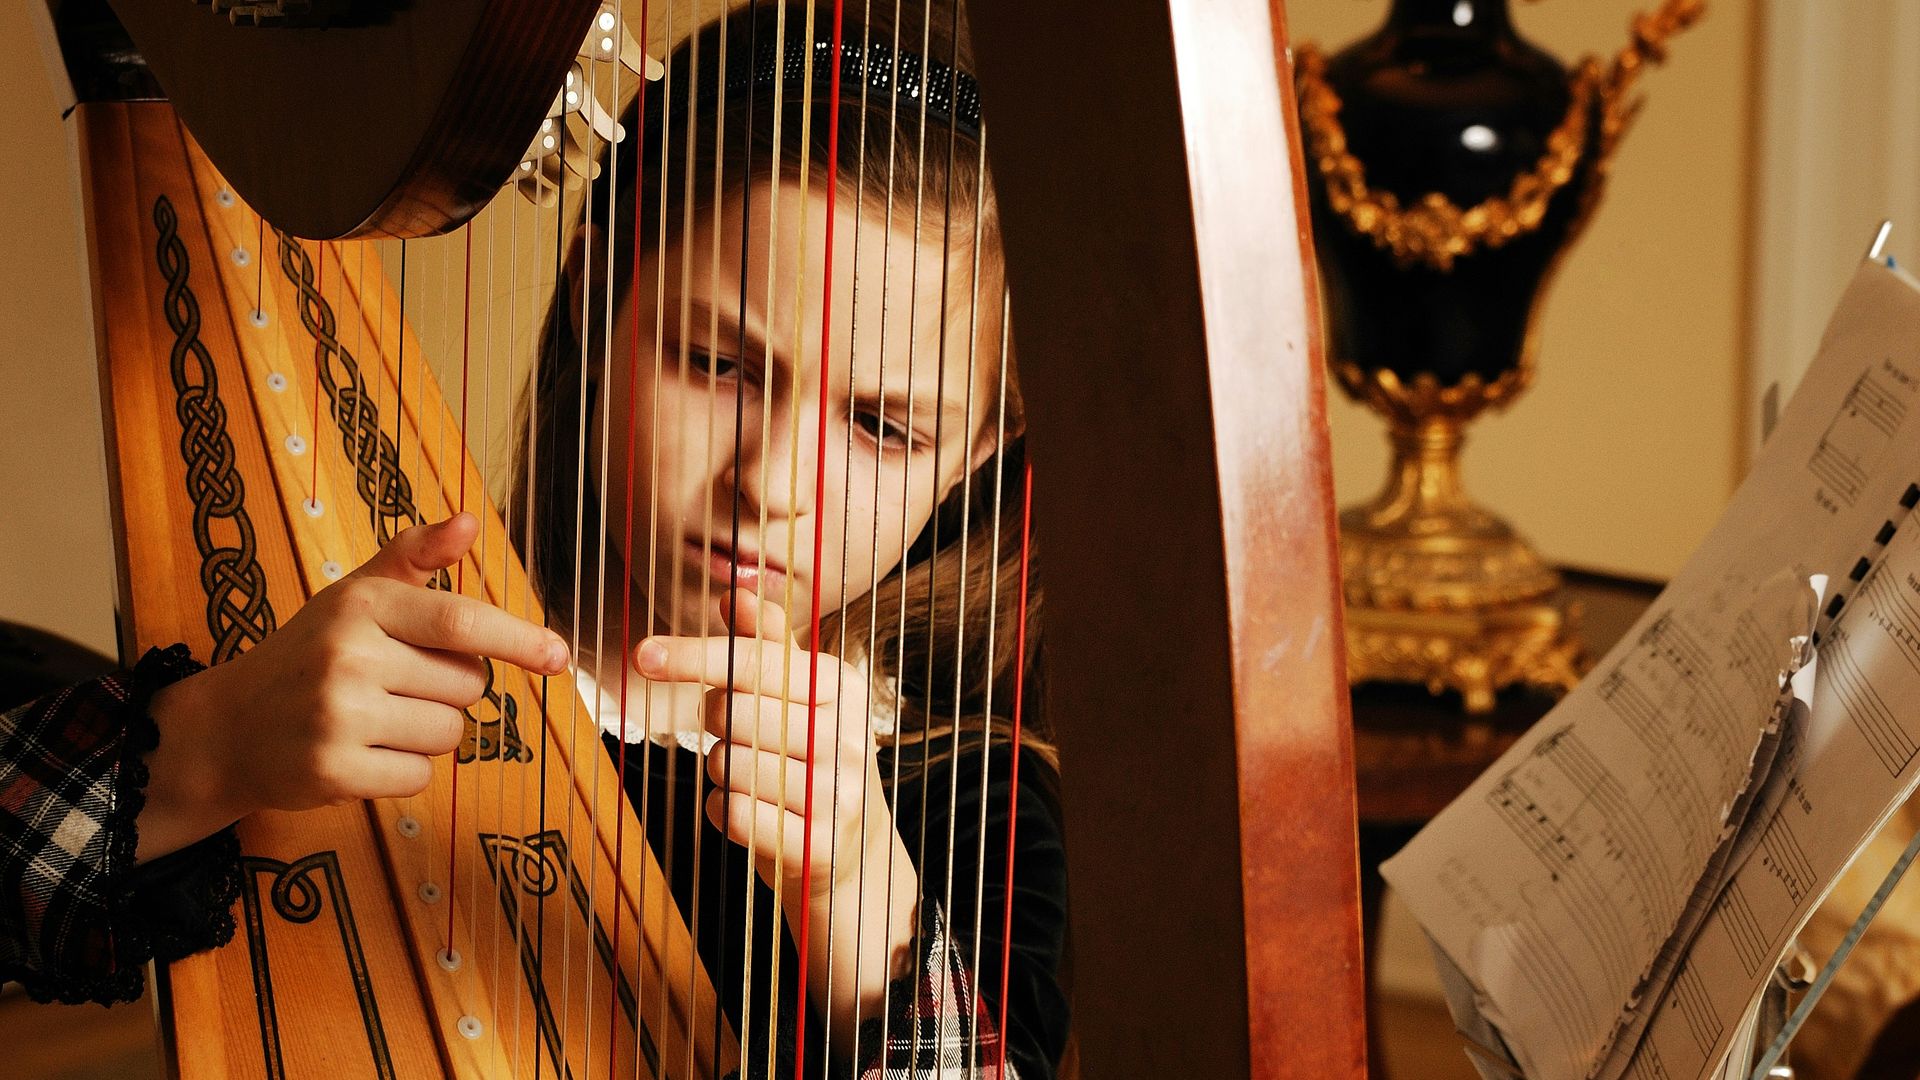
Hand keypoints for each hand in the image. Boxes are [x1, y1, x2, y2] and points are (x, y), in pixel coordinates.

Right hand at [139, 514, 569, 859]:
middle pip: (467, 685)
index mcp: (361, 605)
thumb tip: (470, 521)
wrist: (228, 728)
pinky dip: (402, 771)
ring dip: (427, 733)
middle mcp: (348, 655)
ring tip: (375, 720)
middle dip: (450, 690)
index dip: (518, 639)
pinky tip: (361, 753)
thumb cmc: (310, 654)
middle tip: (395, 686)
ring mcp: (338, 716)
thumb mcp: (356, 596)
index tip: (558, 656)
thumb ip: (414, 557)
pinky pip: (419, 776)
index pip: (460, 622)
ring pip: (449, 733)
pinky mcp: (332, 771)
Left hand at [633, 593, 918, 1038]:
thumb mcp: (801, 694)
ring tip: (752, 776)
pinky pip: (732, 814)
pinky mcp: (816, 844)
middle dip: (714, 723)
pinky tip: (749, 810)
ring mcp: (836, 792)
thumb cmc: (811, 756)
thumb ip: (767, 641)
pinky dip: (723, 811)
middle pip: (731, 712)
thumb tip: (733, 590)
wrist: (856, 847)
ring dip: (719, 770)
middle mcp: (845, 734)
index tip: (643, 653)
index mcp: (840, 685)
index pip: (756, 660)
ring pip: (726, 764)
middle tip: (736, 733)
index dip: (695, 654)